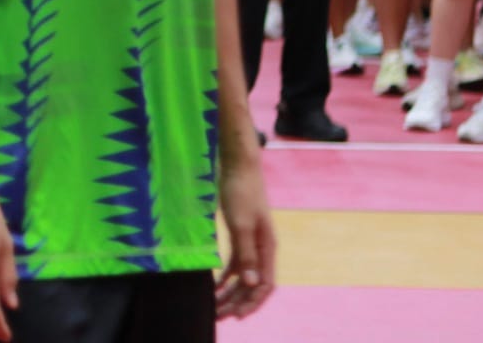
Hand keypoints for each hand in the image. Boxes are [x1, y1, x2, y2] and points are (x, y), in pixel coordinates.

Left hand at [215, 159, 276, 318]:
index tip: (237, 316)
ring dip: (231, 293)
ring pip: (244, 276)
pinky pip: (236, 264)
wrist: (238, 167)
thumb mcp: (242, 224)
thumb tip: (252, 284)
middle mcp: (262, 250)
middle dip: (238, 302)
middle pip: (254, 285)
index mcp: (268, 249)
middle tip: (219, 316)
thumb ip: (247, 254)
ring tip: (215, 307)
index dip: (253, 302)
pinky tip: (214, 286)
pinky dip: (226, 277)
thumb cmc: (241, 192)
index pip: (265, 285)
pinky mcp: (240, 236)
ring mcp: (252, 243)